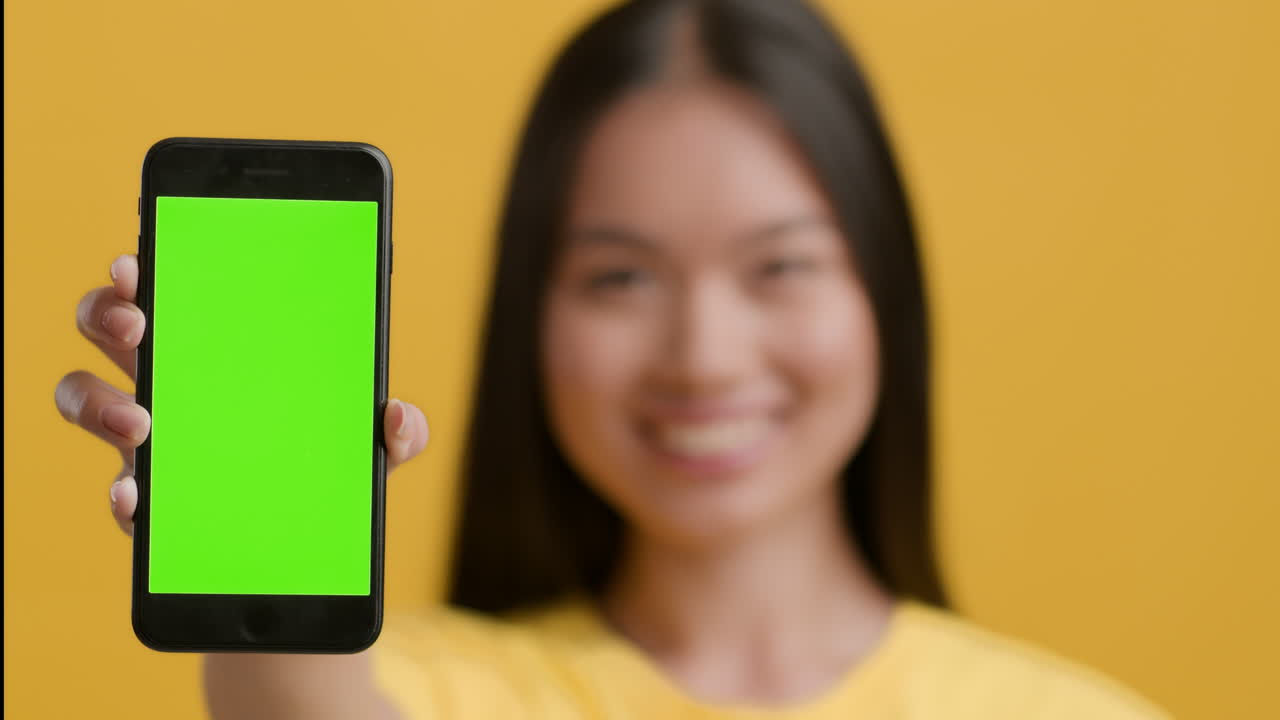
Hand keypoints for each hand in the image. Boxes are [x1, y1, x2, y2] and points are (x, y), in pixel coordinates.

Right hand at [54, 253, 429, 535]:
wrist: (304, 548)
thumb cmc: (326, 465)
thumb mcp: (368, 443)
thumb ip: (397, 429)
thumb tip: (397, 417)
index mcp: (219, 347)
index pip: (174, 287)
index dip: (145, 266)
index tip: (140, 260)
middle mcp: (170, 380)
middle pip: (107, 324)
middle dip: (108, 312)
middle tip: (139, 325)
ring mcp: (148, 438)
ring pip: (82, 394)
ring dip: (97, 400)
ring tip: (139, 423)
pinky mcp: (146, 499)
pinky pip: (114, 488)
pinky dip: (121, 494)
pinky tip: (137, 498)